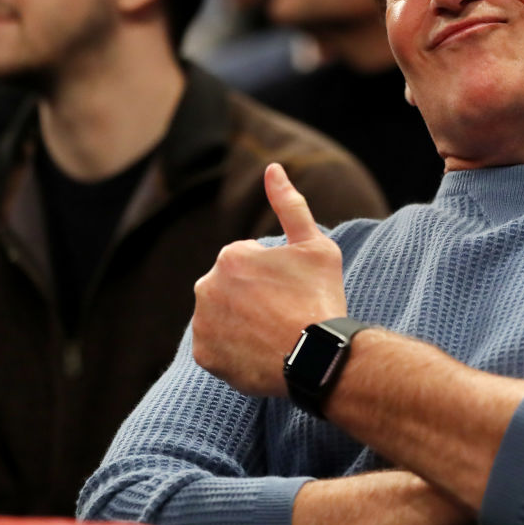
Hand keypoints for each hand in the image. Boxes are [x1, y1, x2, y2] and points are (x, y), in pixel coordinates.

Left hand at [192, 162, 346, 395]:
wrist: (318, 356)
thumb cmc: (320, 298)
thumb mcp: (315, 246)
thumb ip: (290, 205)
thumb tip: (272, 168)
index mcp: (230, 256)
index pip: (249, 261)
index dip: (276, 276)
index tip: (293, 291)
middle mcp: (206, 286)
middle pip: (233, 288)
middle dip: (254, 296)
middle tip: (286, 313)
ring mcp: (203, 323)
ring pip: (223, 315)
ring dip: (243, 321)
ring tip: (275, 334)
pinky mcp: (204, 355)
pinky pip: (218, 346)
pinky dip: (235, 348)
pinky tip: (262, 351)